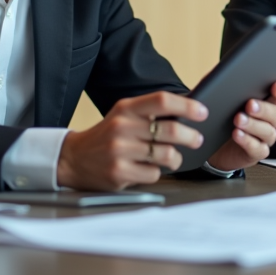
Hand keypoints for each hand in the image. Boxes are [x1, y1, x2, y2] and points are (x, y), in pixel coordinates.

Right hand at [57, 91, 207, 190]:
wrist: (72, 159)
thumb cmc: (107, 136)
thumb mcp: (124, 115)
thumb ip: (150, 112)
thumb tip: (189, 112)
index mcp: (126, 108)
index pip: (162, 101)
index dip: (187, 106)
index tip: (203, 112)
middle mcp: (122, 127)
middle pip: (170, 130)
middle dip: (191, 136)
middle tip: (197, 139)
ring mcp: (120, 151)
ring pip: (166, 154)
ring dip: (176, 158)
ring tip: (174, 158)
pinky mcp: (119, 172)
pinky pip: (153, 174)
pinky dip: (157, 172)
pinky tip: (147, 169)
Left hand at [206, 79, 275, 171]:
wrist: (213, 142)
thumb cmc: (222, 114)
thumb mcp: (222, 93)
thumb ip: (226, 80)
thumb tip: (224, 70)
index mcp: (269, 100)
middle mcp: (271, 119)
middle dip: (265, 109)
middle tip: (249, 104)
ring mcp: (265, 137)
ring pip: (269, 132)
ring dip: (254, 125)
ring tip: (238, 120)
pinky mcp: (256, 152)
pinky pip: (258, 148)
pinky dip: (247, 141)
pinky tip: (237, 134)